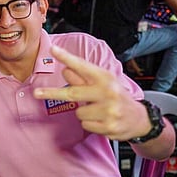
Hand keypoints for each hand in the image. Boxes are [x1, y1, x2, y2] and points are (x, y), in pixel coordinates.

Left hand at [33, 45, 147, 140]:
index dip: (67, 58)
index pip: (82, 66)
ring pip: (78, 112)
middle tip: (36, 93)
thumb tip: (65, 70)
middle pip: (72, 93)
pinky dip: (90, 123)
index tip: (53, 50)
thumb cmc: (117, 97)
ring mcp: (109, 110)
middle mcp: (107, 92)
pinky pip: (85, 124)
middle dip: (52, 93)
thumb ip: (83, 78)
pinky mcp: (108, 126)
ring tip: (98, 110)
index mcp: (105, 78)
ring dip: (84, 112)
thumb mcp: (103, 83)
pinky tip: (102, 120)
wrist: (139, 119)